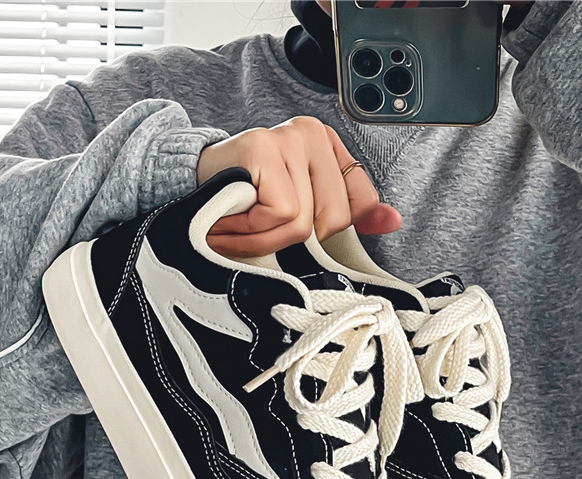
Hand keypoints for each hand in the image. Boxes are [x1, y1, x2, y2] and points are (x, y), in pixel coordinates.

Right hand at [195, 116, 401, 258]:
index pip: (359, 201)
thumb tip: (393, 221)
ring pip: (303, 221)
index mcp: (327, 147)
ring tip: (242, 223)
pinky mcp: (263, 148)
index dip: (332, 230)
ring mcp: (288, 138)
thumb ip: (348, 214)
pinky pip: (280, 213)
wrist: (188, 186)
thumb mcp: (300, 209)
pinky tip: (234, 214)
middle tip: (259, 229)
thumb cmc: (243, 203)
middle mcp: (312, 135)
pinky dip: (252, 229)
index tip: (295, 229)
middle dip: (290, 240)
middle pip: (330, 220)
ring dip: (265, 237)